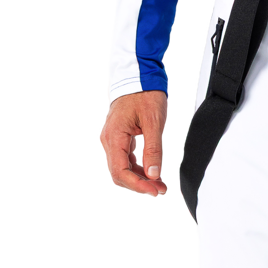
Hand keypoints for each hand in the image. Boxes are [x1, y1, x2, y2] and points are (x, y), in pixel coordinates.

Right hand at [100, 90, 170, 206]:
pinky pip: (126, 158)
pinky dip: (137, 168)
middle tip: (158, 192)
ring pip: (123, 167)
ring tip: (156, 185)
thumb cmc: (144, 93)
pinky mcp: (120, 137)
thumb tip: (154, 174)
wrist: (139, 75)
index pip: (121, 172)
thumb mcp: (153, 121)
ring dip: (138, 178)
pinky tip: (150, 173)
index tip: (153, 191)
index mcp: (114, 137)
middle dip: (138, 186)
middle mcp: (109, 140)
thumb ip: (153, 149)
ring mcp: (113, 139)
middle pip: (119, 173)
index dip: (137, 186)